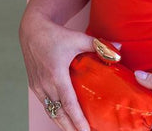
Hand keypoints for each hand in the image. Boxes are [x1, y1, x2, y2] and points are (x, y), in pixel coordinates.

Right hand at [19, 10, 120, 130]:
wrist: (32, 30)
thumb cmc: (57, 34)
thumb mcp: (78, 38)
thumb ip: (98, 45)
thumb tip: (119, 49)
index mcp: (56, 74)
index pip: (68, 103)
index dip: (77, 120)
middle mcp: (45, 84)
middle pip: (59, 114)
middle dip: (71, 128)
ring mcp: (38, 87)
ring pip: (51, 112)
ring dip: (63, 124)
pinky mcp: (34, 86)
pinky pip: (46, 105)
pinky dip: (56, 114)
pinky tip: (64, 119)